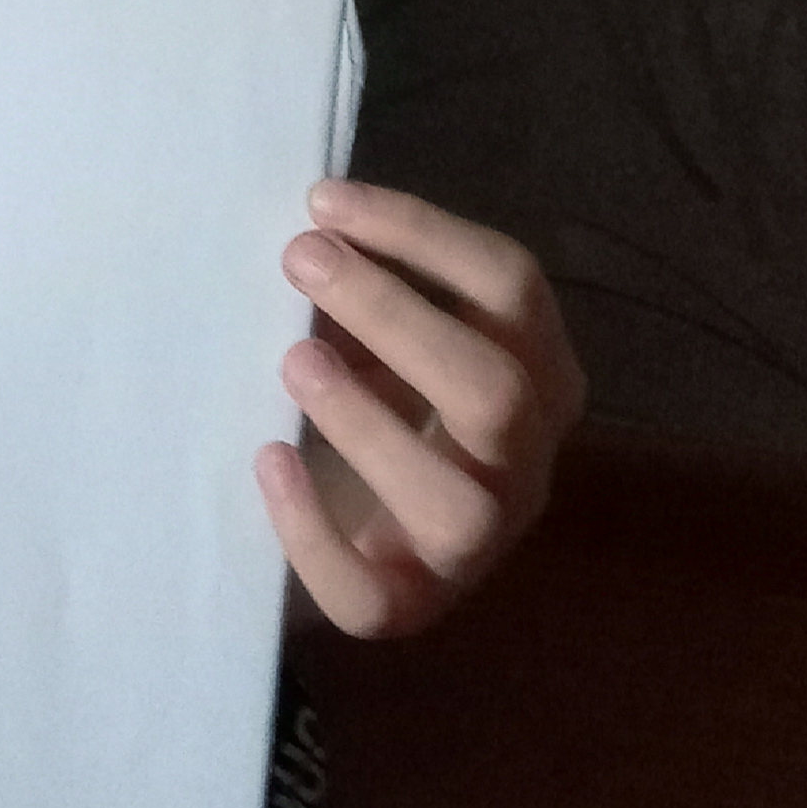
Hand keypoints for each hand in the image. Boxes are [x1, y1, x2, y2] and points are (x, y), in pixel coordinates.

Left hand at [257, 175, 586, 639]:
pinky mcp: (411, 606)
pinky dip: (312, 530)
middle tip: (299, 261)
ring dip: (368, 422)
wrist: (357, 530)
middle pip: (495, 388)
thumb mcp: (386, 341)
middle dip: (394, 314)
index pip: (512, 287)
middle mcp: (525, 461)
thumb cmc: (375, 403)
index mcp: (537, 374)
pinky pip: (371, 596)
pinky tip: (269, 462)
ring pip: (453, 502)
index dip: (421, 233)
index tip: (322, 201)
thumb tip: (317, 231)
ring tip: (293, 361)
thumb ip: (368, 292)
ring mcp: (477, 541)